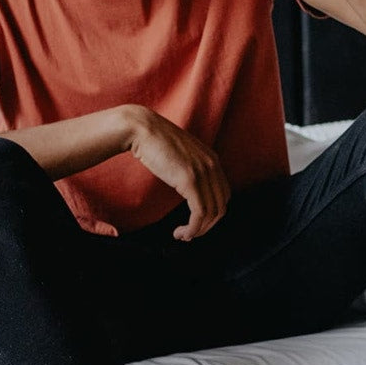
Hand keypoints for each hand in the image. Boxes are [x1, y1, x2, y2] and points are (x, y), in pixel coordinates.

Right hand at [121, 105, 230, 240]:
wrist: (142, 129)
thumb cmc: (155, 142)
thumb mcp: (182, 156)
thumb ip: (191, 169)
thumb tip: (191, 190)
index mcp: (212, 160)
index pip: (223, 195)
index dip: (212, 215)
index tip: (197, 223)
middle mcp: (212, 166)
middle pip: (220, 207)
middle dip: (207, 226)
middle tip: (190, 234)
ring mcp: (203, 172)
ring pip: (211, 213)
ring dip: (198, 230)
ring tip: (183, 235)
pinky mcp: (190, 180)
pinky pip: (199, 213)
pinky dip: (193, 228)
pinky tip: (181, 232)